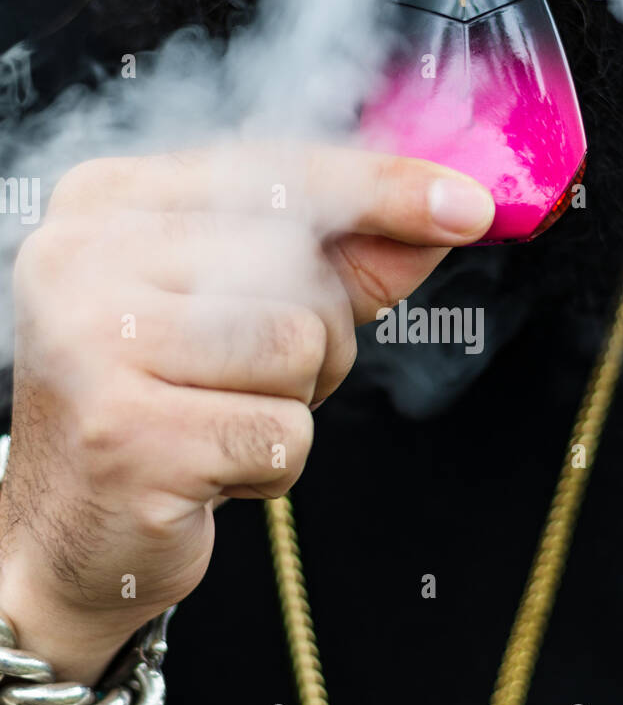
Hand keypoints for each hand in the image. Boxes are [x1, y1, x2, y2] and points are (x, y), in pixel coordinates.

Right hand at [0, 143, 493, 680]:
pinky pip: (282, 433)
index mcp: (105, 202)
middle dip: (320, 335)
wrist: (70, 535)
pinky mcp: (127, 436)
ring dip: (293, 404)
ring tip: (221, 423)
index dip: (383, 187)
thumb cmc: (164, 407)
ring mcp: (93, 346)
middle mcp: (82, 258)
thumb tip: (450, 214)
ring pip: (298, 347)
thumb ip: (341, 259)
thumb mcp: (245, 312)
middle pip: (298, 263)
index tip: (471, 203)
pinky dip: (272, 467)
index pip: (273, 170)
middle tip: (250, 380)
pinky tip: (208, 472)